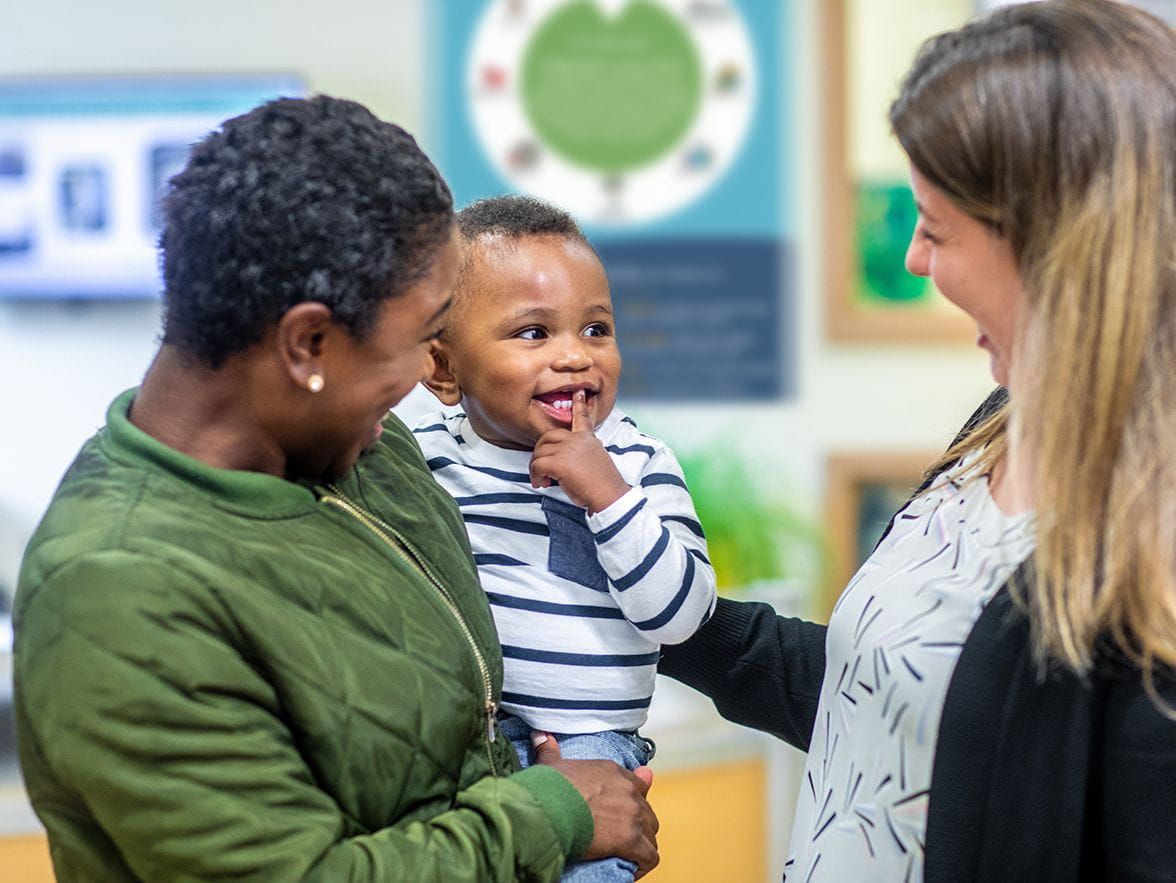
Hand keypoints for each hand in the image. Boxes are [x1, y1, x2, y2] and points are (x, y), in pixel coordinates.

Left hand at [530, 390, 630, 513]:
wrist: (609, 495)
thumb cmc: (602, 485)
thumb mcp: (596, 461)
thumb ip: (582, 453)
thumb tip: (566, 459)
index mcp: (587, 438)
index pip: (582, 417)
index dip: (578, 404)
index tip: (578, 392)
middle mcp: (577, 440)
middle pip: (547, 436)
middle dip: (540, 452)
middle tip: (543, 469)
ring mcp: (567, 449)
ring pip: (539, 452)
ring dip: (537, 467)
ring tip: (543, 480)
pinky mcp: (559, 462)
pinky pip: (537, 465)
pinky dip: (535, 475)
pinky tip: (542, 483)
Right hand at [533, 733, 658, 877]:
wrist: (549, 811)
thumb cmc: (548, 788)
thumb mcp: (550, 765)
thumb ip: (549, 750)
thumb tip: (540, 733)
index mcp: (611, 771)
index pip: (636, 783)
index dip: (630, 799)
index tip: (621, 812)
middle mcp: (627, 790)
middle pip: (646, 809)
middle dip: (638, 823)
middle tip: (622, 836)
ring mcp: (632, 815)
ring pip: (651, 832)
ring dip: (643, 844)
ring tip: (628, 855)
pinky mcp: (631, 840)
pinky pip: (650, 856)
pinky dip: (643, 865)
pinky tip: (632, 870)